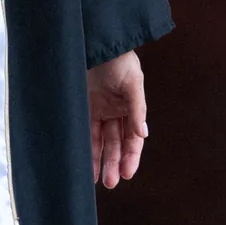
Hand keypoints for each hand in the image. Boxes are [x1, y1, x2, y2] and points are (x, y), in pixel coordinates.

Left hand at [87, 50, 146, 189]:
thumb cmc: (119, 60)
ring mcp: (98, 110)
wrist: (96, 41)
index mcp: (131, 108)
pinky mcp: (83, 107)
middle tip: (111, 183)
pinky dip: (84, 146)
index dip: (131, 157)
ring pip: (99, 141)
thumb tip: (143, 134)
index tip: (127, 174)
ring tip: (96, 181)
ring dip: (99, 160)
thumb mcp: (132, 83)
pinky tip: (82, 162)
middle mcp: (116, 112)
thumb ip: (137, 108)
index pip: (133, 139)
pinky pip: (84, 131)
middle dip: (114, 163)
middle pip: (116, 144)